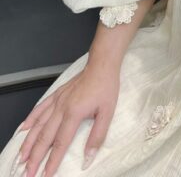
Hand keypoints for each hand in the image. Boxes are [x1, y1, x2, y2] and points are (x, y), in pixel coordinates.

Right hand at [11, 62, 119, 176]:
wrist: (101, 65)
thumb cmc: (106, 87)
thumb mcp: (107, 113)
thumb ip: (97, 137)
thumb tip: (88, 158)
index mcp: (74, 113)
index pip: (60, 143)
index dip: (52, 161)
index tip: (45, 175)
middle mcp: (61, 107)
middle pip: (44, 137)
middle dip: (35, 157)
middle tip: (28, 172)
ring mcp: (57, 100)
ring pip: (38, 124)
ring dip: (28, 142)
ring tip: (22, 157)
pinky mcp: (56, 94)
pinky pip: (39, 108)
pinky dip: (30, 119)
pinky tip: (23, 129)